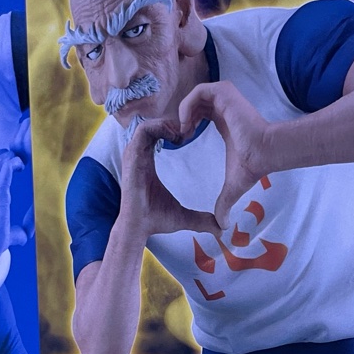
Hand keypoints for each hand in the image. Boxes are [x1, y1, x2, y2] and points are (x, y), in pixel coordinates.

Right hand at [0, 148, 24, 257]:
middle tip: (21, 166)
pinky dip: (16, 162)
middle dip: (8, 155)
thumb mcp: (2, 218)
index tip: (14, 166)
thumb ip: (15, 214)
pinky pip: (6, 165)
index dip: (0, 157)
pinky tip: (22, 169)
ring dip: (13, 158)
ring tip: (22, 167)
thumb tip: (36, 212)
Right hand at [120, 119, 219, 239]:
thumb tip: (221, 229)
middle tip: (190, 132)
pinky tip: (176, 138)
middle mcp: (138, 154)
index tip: (190, 137)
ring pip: (147, 124)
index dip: (173, 130)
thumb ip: (202, 219)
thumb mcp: (184, 216)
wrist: (138, 227)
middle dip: (172, 124)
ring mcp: (133, 154)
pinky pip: (143, 130)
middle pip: (153, 125)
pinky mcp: (132, 155)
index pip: (156, 133)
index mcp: (147, 160)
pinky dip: (159, 128)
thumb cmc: (156, 220)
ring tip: (183, 135)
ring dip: (166, 124)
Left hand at [177, 81, 270, 228]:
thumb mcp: (232, 185)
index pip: (198, 114)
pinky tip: (186, 125)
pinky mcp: (225, 92)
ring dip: (183, 113)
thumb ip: (225, 203)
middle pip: (193, 103)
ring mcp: (225, 97)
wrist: (264, 152)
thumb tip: (224, 227)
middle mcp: (223, 105)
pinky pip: (198, 92)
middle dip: (181, 118)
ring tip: (180, 133)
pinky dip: (188, 106)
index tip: (179, 142)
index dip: (185, 125)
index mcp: (223, 120)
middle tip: (175, 138)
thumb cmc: (252, 165)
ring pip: (194, 97)